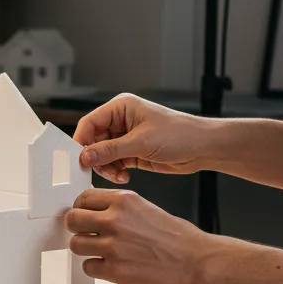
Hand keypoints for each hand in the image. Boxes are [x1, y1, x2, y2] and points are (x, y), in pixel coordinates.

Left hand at [66, 189, 211, 283]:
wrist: (199, 263)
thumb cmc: (179, 239)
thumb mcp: (147, 209)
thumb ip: (120, 208)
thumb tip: (97, 210)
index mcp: (125, 201)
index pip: (83, 198)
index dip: (81, 208)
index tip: (83, 215)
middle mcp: (116, 220)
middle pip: (73, 220)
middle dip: (77, 228)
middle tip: (86, 234)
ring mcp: (114, 246)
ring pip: (76, 244)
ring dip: (86, 250)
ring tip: (102, 253)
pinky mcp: (115, 271)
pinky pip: (88, 267)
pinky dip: (96, 269)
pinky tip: (111, 267)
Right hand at [73, 94, 209, 184]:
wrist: (203, 148)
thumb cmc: (180, 134)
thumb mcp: (141, 142)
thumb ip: (110, 150)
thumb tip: (85, 156)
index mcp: (121, 107)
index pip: (90, 123)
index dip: (82, 140)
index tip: (79, 158)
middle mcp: (121, 121)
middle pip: (94, 141)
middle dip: (96, 158)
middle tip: (101, 170)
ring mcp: (126, 137)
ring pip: (102, 154)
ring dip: (106, 167)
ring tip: (118, 174)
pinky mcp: (132, 152)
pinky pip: (113, 162)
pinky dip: (115, 171)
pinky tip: (125, 175)